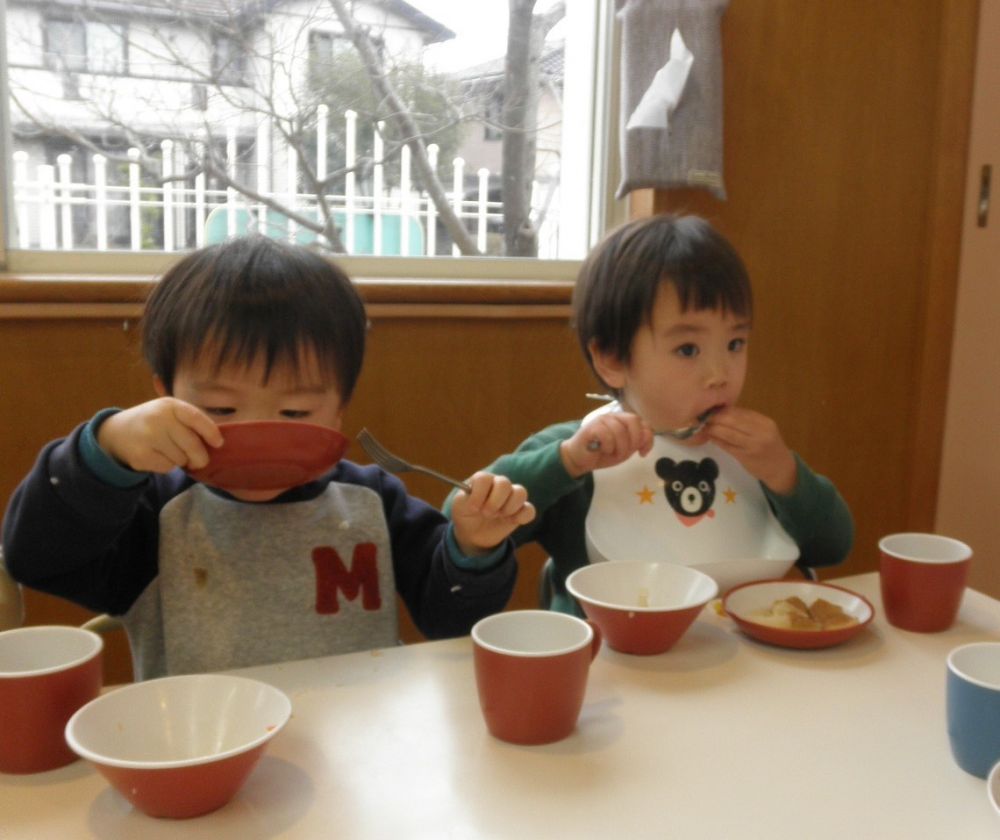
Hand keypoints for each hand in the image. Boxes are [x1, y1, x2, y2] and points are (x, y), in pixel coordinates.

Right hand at [96, 397, 223, 473]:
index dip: (211, 432)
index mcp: (170, 405)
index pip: (196, 418)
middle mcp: (159, 419)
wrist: (116, 432)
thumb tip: (218, 441)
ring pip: (181, 458)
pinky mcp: (141, 455)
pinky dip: (167, 466)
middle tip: (200, 460)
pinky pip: (167, 467)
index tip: (219, 443)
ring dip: (181, 460)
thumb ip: (191, 422)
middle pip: (192, 445)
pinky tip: (158, 456)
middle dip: (200, 457)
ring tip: (169, 451)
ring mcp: (148, 437)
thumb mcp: (170, 412)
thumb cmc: (153, 422)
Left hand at [450, 472, 535, 555]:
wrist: (472, 533)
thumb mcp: (459, 507)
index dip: (479, 494)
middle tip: (486, 514)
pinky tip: (510, 521)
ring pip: (520, 493)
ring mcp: (511, 497)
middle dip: (494, 502)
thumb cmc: (465, 515)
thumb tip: (475, 501)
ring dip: (508, 508)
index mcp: (483, 481)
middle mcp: (499, 485)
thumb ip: (465, 500)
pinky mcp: (520, 511)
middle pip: (504, 483)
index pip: (484, 479)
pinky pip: (529, 510)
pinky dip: (521, 516)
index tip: (473, 508)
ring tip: (499, 516)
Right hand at [560, 411, 653, 478]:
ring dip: (620, 448)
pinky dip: (608, 446)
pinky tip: (603, 450)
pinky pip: (607, 435)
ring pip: (620, 430)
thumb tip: (646, 437)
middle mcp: (614, 416)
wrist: (580, 459)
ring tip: (612, 453)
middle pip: (633, 421)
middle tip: (626, 453)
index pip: (643, 423)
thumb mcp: (625, 450)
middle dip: (634, 440)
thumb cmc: (602, 454)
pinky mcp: (592, 427)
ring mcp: (602, 420)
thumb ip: (637, 442)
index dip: (647, 438)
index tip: (642, 453)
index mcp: (623, 421)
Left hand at [704, 406, 796, 493]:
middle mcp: (760, 432)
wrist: (781, 469)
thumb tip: (722, 412)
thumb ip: (747, 421)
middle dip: (715, 418)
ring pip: (727, 433)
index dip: (723, 410)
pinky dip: (717, 440)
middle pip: (732, 420)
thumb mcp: (764, 430)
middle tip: (702, 416)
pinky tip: (710, 437)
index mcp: (764, 422)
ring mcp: (752, 445)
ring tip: (703, 426)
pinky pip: (727, 446)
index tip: (710, 408)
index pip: (739, 412)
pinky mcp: (745, 457)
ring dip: (713, 429)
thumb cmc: (770, 447)